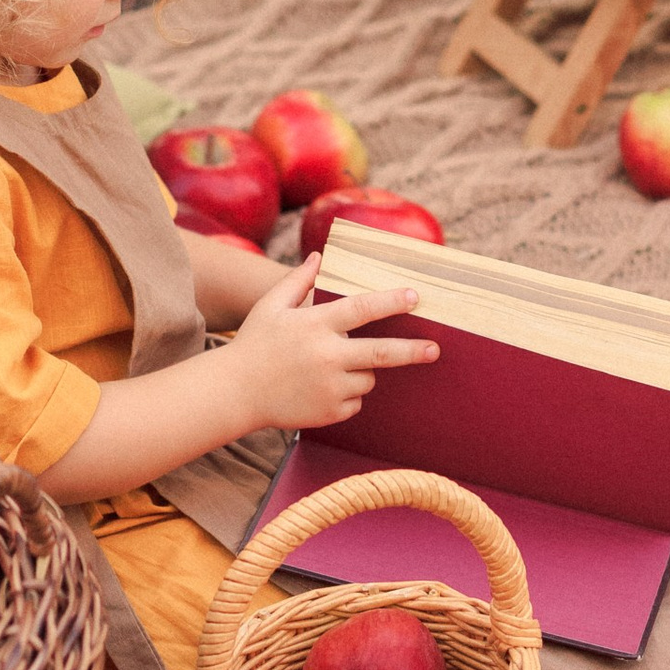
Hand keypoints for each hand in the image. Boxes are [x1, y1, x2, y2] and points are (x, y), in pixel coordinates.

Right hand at [225, 254, 440, 435]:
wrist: (234, 393)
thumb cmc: (253, 345)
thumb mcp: (270, 307)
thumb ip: (297, 281)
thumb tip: (318, 256)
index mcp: (315, 325)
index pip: (362, 309)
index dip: (391, 301)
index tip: (415, 297)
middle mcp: (327, 356)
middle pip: (381, 352)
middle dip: (412, 350)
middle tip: (434, 349)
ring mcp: (330, 387)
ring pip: (368, 378)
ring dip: (362, 371)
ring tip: (330, 368)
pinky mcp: (329, 412)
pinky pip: (355, 402)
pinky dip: (347, 394)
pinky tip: (321, 389)